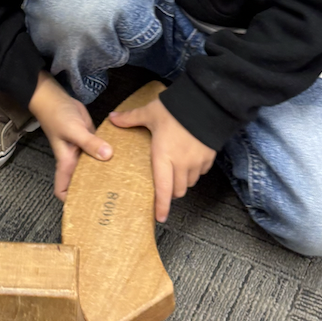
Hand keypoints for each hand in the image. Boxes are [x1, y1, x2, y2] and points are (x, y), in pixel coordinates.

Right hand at [29, 71, 111, 201]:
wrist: (56, 98)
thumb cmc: (57, 116)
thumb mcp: (73, 131)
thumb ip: (90, 143)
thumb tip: (108, 155)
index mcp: (66, 163)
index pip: (63, 190)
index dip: (71, 202)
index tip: (86, 210)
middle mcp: (75, 160)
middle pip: (84, 182)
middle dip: (96, 190)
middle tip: (115, 199)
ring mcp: (84, 151)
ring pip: (95, 167)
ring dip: (106, 172)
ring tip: (124, 182)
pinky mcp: (92, 140)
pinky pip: (102, 152)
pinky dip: (110, 156)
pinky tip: (125, 158)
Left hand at [109, 98, 214, 221]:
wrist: (206, 102)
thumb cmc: (175, 109)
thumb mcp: (150, 112)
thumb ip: (130, 118)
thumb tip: (112, 118)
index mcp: (163, 156)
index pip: (163, 189)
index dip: (161, 206)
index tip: (159, 218)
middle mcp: (181, 164)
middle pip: (177, 190)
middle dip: (170, 193)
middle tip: (164, 188)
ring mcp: (197, 162)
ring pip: (189, 183)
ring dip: (182, 182)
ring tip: (175, 173)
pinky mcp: (209, 157)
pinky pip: (201, 172)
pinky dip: (194, 172)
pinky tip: (189, 161)